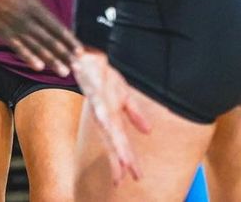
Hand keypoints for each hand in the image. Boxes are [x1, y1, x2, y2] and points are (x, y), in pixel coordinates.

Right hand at [0, 0, 79, 75]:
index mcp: (33, 5)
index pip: (55, 26)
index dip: (68, 40)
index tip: (80, 51)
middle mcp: (25, 19)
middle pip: (48, 40)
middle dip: (63, 54)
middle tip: (76, 68)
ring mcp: (12, 27)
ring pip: (35, 47)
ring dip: (50, 60)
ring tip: (63, 71)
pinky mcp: (1, 31)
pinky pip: (17, 47)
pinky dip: (28, 57)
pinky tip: (38, 66)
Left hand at [72, 49, 150, 184]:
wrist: (91, 58)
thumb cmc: (105, 77)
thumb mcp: (124, 97)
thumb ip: (135, 115)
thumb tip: (149, 132)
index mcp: (113, 119)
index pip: (122, 144)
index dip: (128, 161)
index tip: (136, 177)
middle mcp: (105, 117)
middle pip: (115, 143)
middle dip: (120, 162)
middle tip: (123, 181)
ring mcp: (100, 107)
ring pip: (109, 131)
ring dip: (116, 147)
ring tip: (123, 163)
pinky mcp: (96, 95)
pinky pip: (101, 108)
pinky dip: (106, 120)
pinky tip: (109, 129)